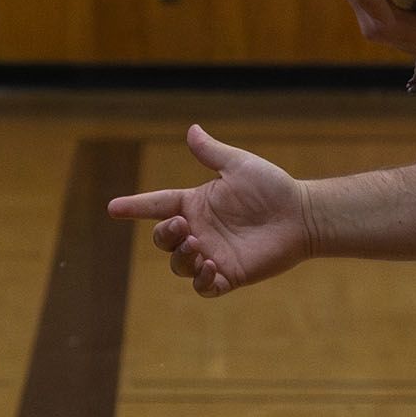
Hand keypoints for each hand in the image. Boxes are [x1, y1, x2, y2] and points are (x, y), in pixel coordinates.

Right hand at [109, 124, 315, 298]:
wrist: (302, 216)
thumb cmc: (273, 188)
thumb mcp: (239, 166)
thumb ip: (212, 153)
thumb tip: (191, 129)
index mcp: (196, 205)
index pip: (157, 205)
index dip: (135, 206)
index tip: (113, 208)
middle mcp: (199, 231)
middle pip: (163, 240)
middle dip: (165, 235)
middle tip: (185, 226)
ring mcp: (211, 255)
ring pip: (179, 265)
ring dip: (182, 258)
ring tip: (200, 247)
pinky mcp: (228, 276)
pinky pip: (203, 287)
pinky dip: (201, 280)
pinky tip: (212, 267)